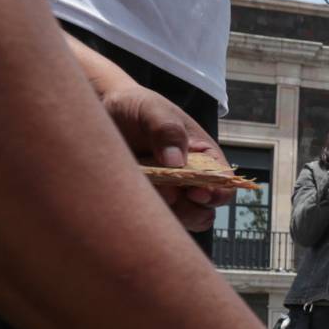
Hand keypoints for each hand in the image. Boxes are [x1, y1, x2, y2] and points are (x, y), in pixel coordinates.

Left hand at [101, 85, 233, 231]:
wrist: (104, 112)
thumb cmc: (136, 107)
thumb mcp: (153, 110)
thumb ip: (167, 130)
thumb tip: (176, 161)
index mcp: (204, 158)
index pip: (224, 184)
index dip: (216, 193)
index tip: (195, 191)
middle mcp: (191, 180)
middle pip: (205, 212)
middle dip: (188, 209)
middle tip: (166, 192)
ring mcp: (169, 194)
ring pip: (180, 221)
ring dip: (166, 213)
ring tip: (145, 188)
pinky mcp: (147, 202)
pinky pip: (153, 220)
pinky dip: (145, 215)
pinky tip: (132, 193)